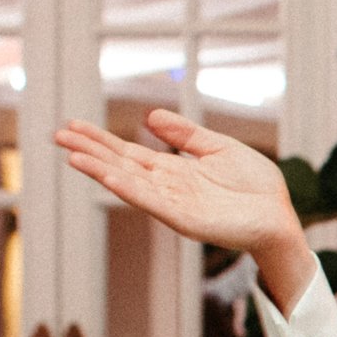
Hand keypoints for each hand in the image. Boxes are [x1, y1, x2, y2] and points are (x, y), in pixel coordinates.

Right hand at [55, 110, 313, 298]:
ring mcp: (175, 204)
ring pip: (131, 184)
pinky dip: (131, 190)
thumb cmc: (255, 186)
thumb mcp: (218, 148)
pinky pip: (154, 203)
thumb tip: (149, 117)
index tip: (73, 126)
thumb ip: (185, 134)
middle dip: (90, 151)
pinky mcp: (187, 220)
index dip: (101, 140)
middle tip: (57, 136)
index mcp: (174, 171)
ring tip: (72, 155)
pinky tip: (110, 178)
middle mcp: (168, 187)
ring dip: (101, 171)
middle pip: (121, 166)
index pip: (129, 153)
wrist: (279, 215)